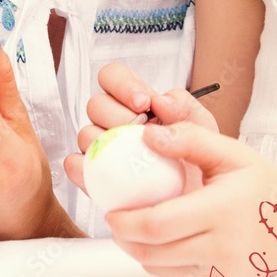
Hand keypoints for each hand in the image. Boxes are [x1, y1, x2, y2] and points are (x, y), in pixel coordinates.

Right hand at [66, 62, 218, 195]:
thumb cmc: (197, 159)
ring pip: (85, 134)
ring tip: (133, 158)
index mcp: (134, 102)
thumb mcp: (201, 128)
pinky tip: (113, 174)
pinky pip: (74, 166)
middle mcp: (112, 122)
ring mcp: (101, 149)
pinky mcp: (93, 177)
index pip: (111, 77)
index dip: (121, 85)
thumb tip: (160, 101)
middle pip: (95, 105)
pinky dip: (86, 168)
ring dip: (107, 143)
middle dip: (118, 115)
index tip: (143, 103)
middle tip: (141, 132)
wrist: (198, 199)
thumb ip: (184, 107)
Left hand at [102, 121, 276, 276]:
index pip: (157, 225)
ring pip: (160, 268)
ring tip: (137, 228)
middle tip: (116, 220)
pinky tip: (168, 241)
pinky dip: (164, 260)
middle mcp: (222, 248)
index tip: (111, 211)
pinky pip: (178, 275)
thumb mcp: (231, 153)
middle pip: (152, 252)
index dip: (125, 222)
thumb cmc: (262, 183)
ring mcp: (222, 272)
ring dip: (141, 250)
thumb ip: (189, 139)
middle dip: (125, 238)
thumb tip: (146, 135)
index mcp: (221, 211)